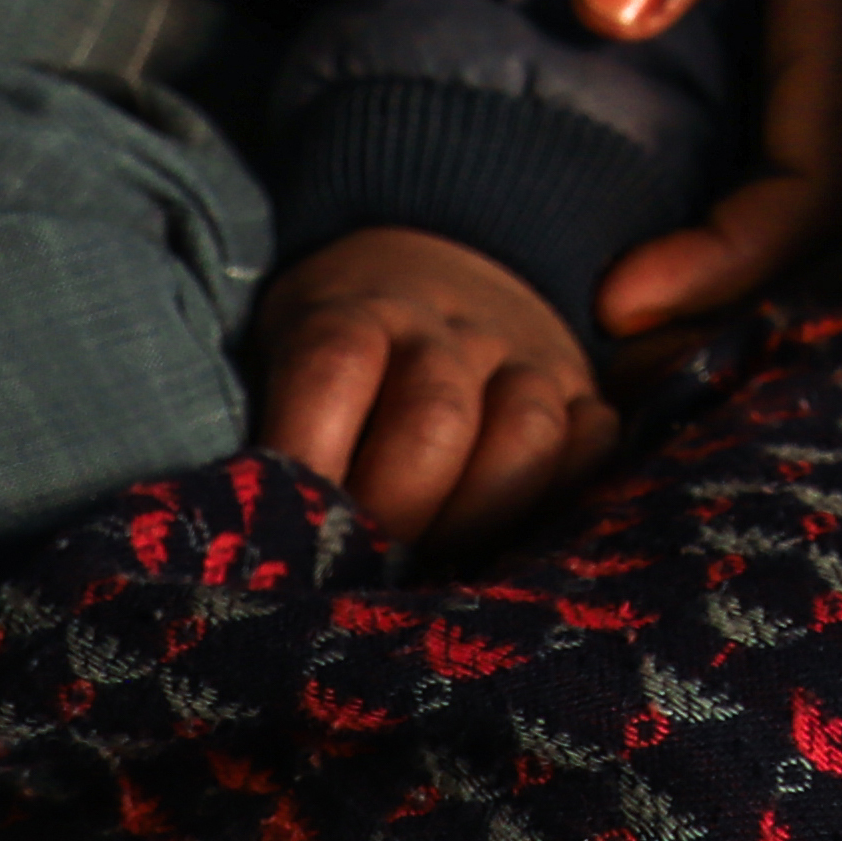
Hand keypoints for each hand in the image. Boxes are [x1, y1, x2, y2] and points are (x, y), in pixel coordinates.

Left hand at [255, 225, 615, 555]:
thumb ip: (275, 424)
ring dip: (479, 525)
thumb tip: (245, 533)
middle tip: (360, 585)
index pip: (333, 364)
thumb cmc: (343, 347)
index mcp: (357, 305)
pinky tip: (517, 552)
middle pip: (433, 419)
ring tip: (438, 582)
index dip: (308, 457)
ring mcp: (526, 354)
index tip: (285, 539)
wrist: (444, 255)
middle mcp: (448, 325)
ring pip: (526, 437)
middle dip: (395, 518)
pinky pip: (596, 448)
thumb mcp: (286, 349)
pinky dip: (565, 506)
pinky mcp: (585, 389)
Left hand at [571, 0, 841, 336]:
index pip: (808, 198)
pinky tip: (710, 245)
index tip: (613, 308)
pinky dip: (784, 238)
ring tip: (649, 342)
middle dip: (740, 328)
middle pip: (840, 248)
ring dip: (767, 295)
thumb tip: (610, 16)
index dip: (721, 273)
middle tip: (610, 377)